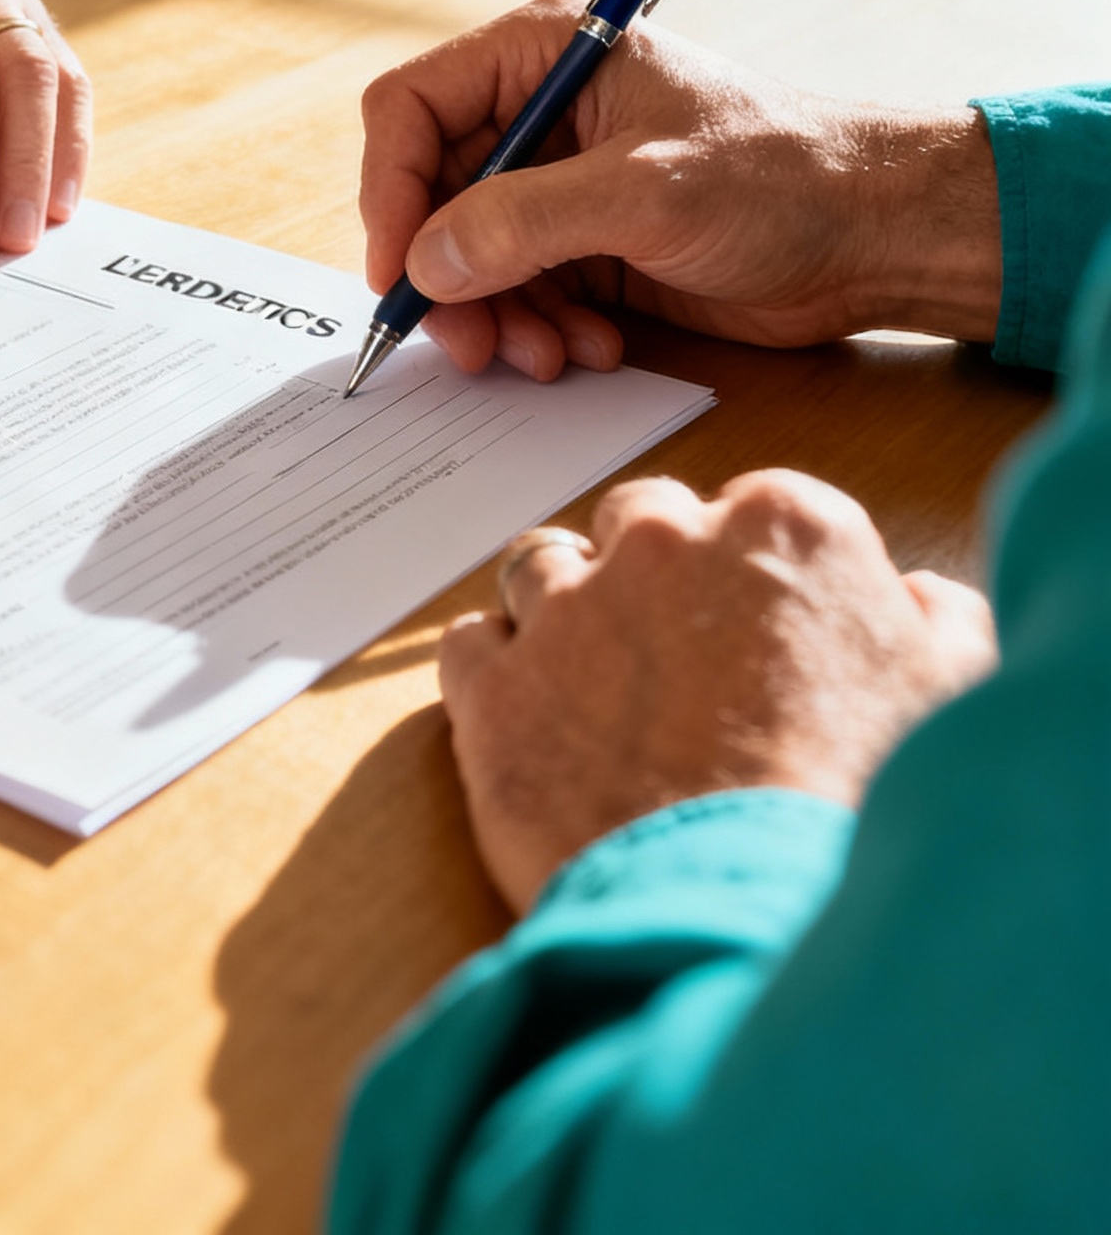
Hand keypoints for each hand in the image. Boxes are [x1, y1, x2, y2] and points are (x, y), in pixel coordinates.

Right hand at [359, 0, 1001, 379]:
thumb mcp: (647, 193)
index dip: (391, 190)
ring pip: (466, 257)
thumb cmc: (785, 177)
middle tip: (471, 344)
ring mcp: (557, 183)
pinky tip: (590, 349)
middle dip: (447, 276)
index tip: (400, 271)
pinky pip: (515, 294)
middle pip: (429, 195)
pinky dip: (536, 332)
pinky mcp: (581, 245)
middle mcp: (537, 114)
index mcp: (543, 55)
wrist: (877, 238)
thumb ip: (525, 222)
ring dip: (495, 318)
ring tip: (548, 356)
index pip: (411, 109)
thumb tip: (425, 263)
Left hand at [439, 472, 995, 911]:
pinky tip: (528, 719)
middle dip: (650, 571)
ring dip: (562, 611)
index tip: (754, 622)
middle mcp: (663, 542)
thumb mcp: (948, 698)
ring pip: (539, 566)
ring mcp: (565, 608)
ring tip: (592, 686)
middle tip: (673, 655)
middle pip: (638, 519)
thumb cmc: (860, 808)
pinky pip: (469, 643)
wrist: (750, 910)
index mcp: (783, 527)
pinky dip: (492, 672)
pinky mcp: (492, 684)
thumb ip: (930, 622)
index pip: (750, 507)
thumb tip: (916, 597)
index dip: (749, 569)